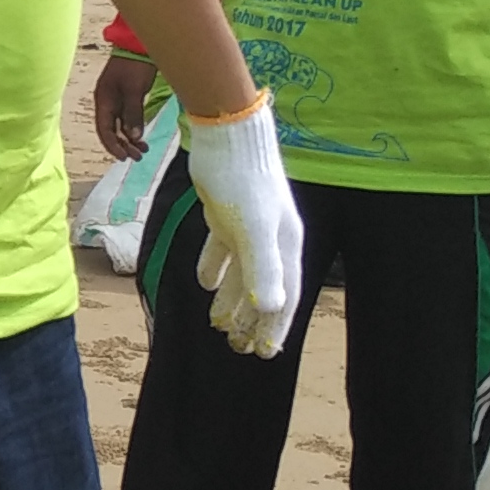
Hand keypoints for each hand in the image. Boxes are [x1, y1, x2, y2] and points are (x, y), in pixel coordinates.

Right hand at [92, 52, 155, 161]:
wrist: (139, 44)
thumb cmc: (135, 66)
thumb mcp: (134, 90)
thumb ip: (133, 113)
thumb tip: (133, 137)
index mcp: (104, 100)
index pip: (104, 129)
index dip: (112, 145)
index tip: (124, 157)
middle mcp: (107, 102)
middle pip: (110, 131)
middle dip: (122, 145)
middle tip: (138, 157)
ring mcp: (116, 99)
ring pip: (119, 126)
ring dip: (129, 139)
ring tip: (143, 150)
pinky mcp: (126, 97)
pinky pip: (126, 119)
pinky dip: (133, 129)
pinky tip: (142, 137)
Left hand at [186, 93, 305, 357]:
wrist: (227, 134)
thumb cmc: (243, 182)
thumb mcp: (253, 229)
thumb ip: (263, 268)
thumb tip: (272, 308)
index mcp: (284, 247)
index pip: (285, 297)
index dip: (275, 327)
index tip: (263, 354)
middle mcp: (271, 239)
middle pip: (264, 289)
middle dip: (252, 321)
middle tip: (236, 347)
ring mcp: (249, 227)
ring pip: (242, 273)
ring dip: (232, 300)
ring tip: (217, 325)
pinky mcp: (227, 213)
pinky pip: (224, 250)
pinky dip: (214, 268)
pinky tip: (205, 284)